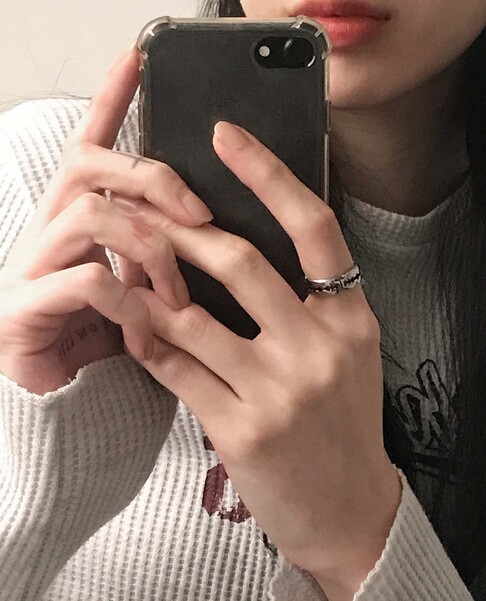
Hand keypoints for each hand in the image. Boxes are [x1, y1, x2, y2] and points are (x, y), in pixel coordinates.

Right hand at [0, 42, 209, 394]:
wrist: (61, 401)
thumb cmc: (106, 339)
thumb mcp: (142, 287)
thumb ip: (159, 252)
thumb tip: (204, 226)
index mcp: (80, 222)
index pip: (92, 146)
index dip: (111, 100)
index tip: (137, 57)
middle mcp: (50, 232)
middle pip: (91, 166)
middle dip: (153, 181)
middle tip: (199, 215)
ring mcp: (32, 267)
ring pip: (90, 215)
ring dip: (148, 248)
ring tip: (176, 292)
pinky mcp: (23, 310)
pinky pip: (84, 281)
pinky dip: (127, 301)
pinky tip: (147, 328)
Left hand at [117, 121, 401, 600]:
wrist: (351, 512)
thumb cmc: (345, 431)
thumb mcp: (347, 359)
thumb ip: (309, 308)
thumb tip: (245, 252)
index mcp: (352, 322)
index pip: (314, 229)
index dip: (269, 174)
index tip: (226, 135)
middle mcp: (320, 350)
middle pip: (239, 261)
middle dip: (178, 226)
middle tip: (142, 205)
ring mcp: (279, 392)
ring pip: (191, 314)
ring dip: (145, 280)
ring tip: (117, 253)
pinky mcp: (240, 430)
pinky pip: (175, 368)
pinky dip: (145, 336)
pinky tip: (127, 316)